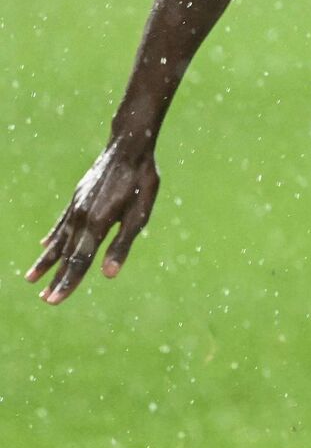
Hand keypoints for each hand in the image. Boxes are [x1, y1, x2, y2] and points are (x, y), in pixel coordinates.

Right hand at [26, 141, 159, 304]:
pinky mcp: (77, 198)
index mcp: (96, 224)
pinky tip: (44, 244)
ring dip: (47, 261)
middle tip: (45, 300)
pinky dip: (53, 236)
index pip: (79, 261)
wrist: (128, 146)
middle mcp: (80, 217)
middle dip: (56, 278)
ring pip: (59, 240)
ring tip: (32, 278)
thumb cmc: (140, 181)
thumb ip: (122, 245)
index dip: (67, 283)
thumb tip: (108, 275)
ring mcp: (76, 207)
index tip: (54, 301)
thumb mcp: (139, 214)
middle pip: (66, 254)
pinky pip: (62, 222)